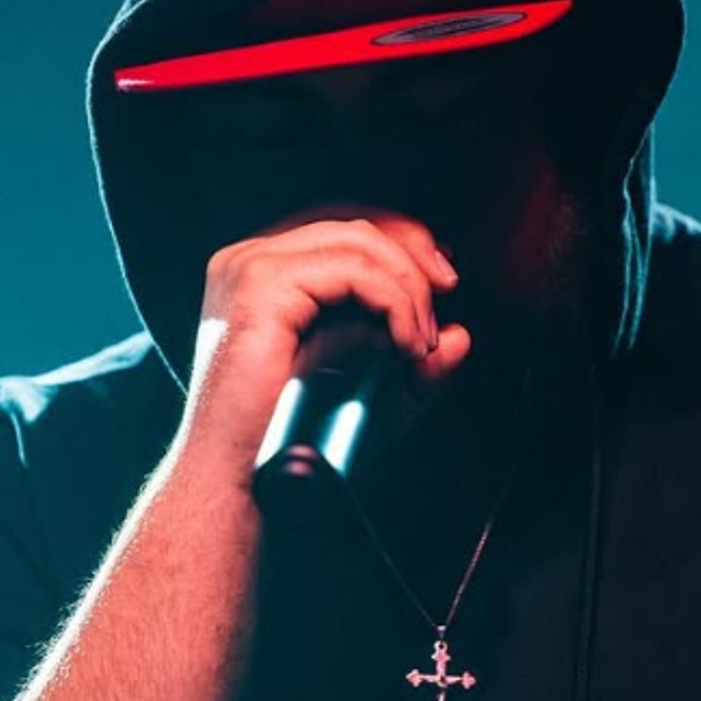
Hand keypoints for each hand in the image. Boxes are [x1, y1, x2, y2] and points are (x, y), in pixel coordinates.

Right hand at [179, 204, 473, 463]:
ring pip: (359, 239)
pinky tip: (402, 342)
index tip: (441, 281)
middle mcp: (250, 258)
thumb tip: (461, 336)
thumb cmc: (288, 445)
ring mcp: (251, 266)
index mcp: (262, 274)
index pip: (342, 226)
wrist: (238, 479)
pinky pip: (353, 270)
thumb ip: (414, 368)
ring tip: (418, 339)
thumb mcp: (370, 397)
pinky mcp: (262, 284)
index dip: (401, 241)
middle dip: (413, 255)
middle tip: (445, 295)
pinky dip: (394, 301)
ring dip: (408, 286)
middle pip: (354, 221)